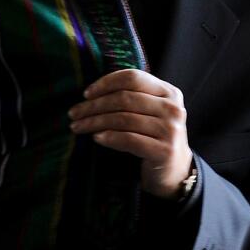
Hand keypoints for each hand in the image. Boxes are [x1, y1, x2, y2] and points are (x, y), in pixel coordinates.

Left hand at [68, 69, 192, 198]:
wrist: (175, 171)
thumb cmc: (154, 137)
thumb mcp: (150, 112)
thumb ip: (132, 97)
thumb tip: (92, 93)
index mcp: (169, 92)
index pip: (133, 78)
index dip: (106, 83)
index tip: (86, 94)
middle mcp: (172, 109)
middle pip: (125, 98)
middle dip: (94, 105)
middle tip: (74, 113)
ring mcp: (170, 130)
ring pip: (124, 119)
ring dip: (95, 122)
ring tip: (78, 127)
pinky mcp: (164, 151)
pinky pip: (129, 139)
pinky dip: (109, 137)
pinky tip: (96, 138)